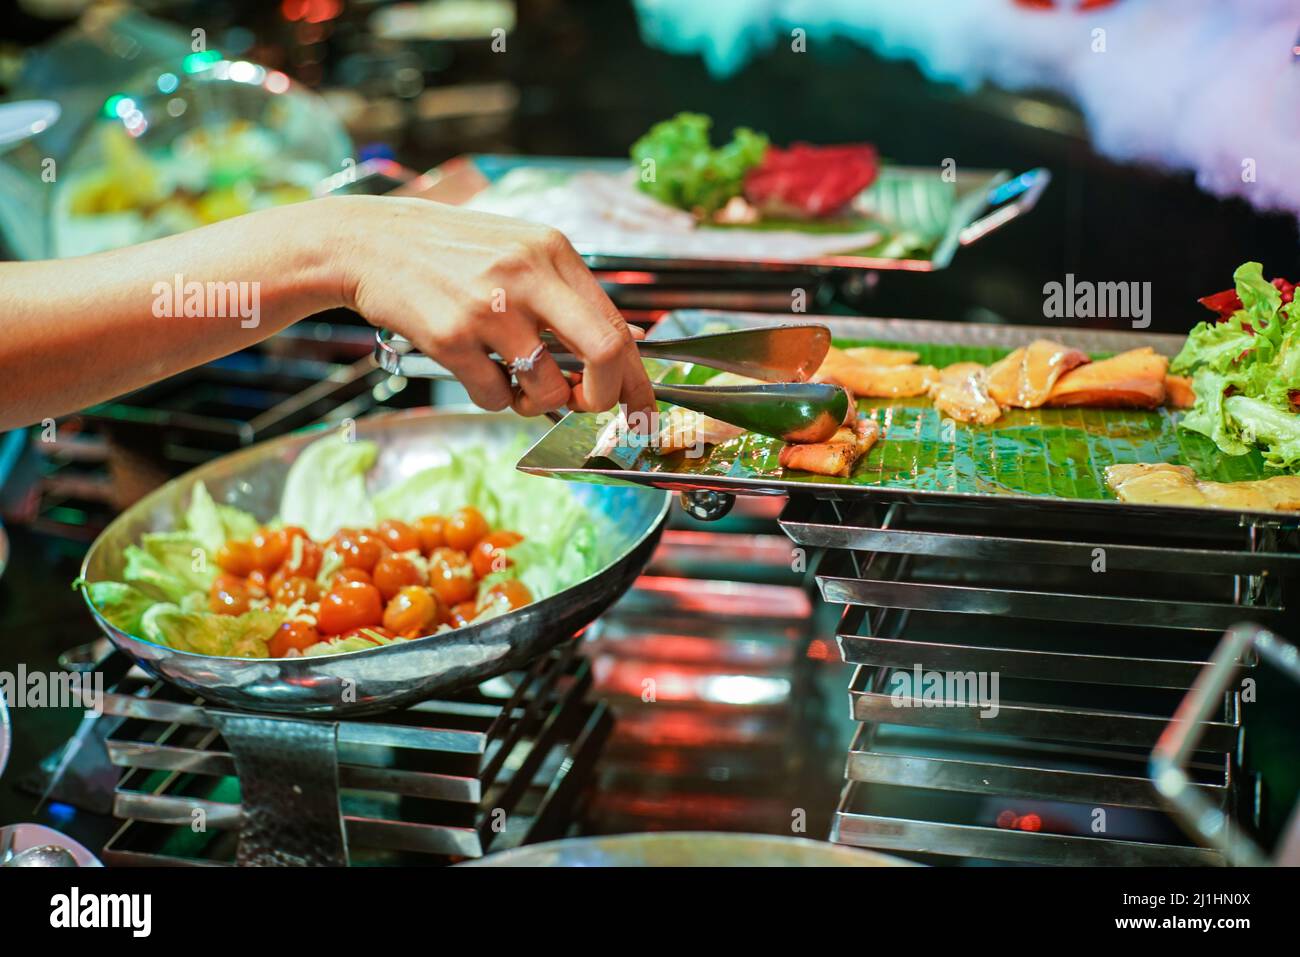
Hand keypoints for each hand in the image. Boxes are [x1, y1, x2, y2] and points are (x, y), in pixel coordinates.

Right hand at [327, 195, 653, 418]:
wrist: (366, 241)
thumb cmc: (448, 252)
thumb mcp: (518, 251)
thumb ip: (567, 294)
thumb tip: (627, 342)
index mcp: (553, 252)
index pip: (617, 325)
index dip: (635, 377)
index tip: (639, 405)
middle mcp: (527, 275)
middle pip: (603, 354)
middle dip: (602, 397)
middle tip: (585, 406)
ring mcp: (489, 308)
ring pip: (547, 390)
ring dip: (535, 403)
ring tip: (512, 378)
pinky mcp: (451, 337)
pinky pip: (495, 397)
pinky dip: (492, 397)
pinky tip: (472, 367)